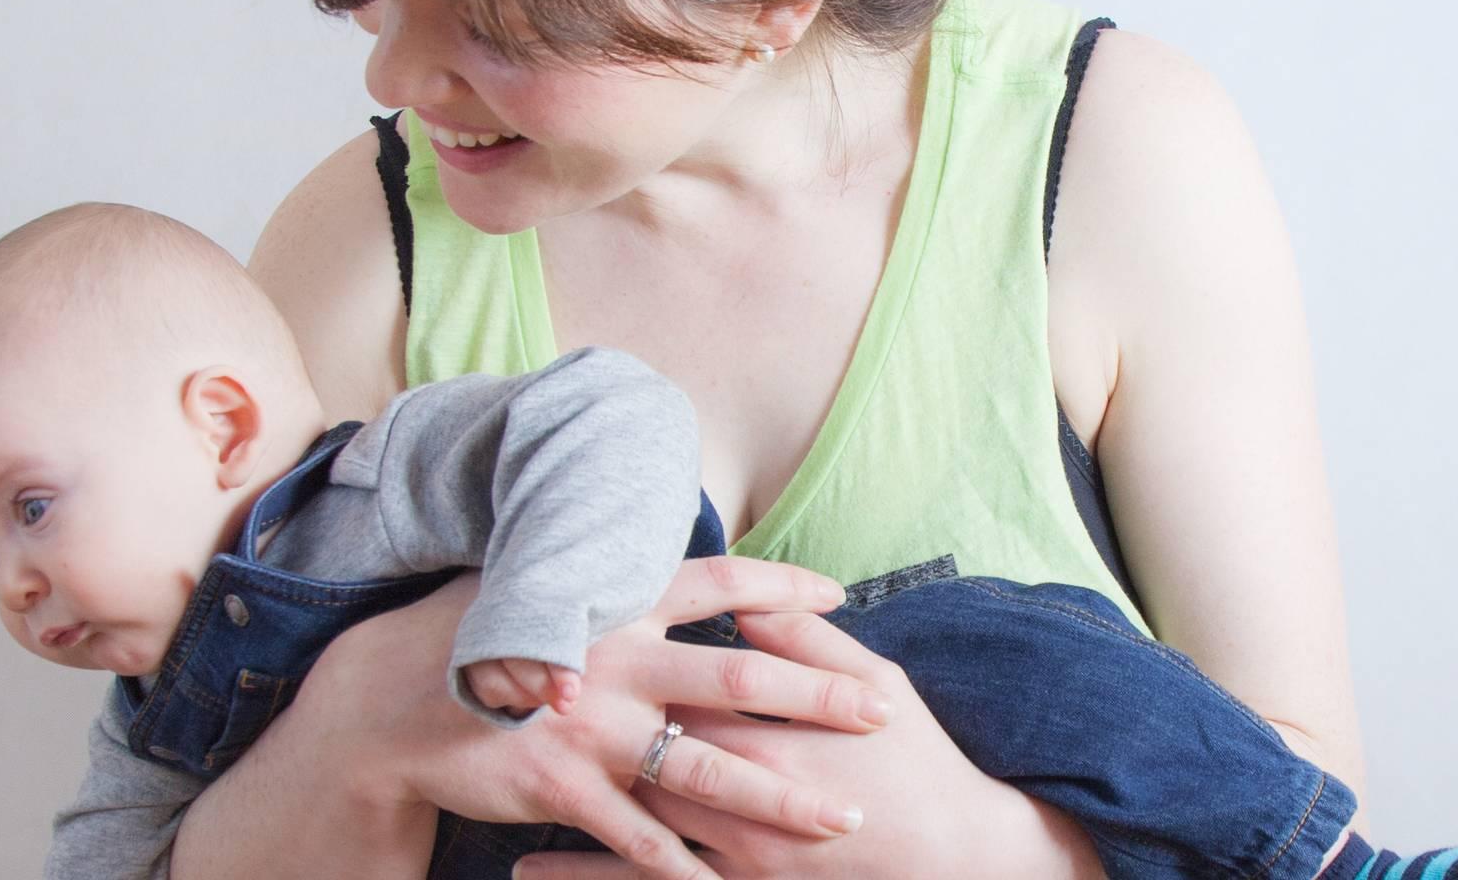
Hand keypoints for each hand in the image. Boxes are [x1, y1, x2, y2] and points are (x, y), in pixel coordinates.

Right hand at [287, 558, 897, 879]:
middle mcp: (615, 656)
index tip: (839, 597)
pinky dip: (687, 868)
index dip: (782, 590)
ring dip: (779, 798)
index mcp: (616, 599)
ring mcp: (590, 725)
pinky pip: (641, 838)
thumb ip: (612, 588)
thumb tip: (666, 569)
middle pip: (739, 678)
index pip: (720, 583)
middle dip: (818, 699)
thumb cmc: (471, 638)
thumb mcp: (544, 592)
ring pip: (708, 768)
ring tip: (840, 821)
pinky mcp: (562, 786)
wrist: (384, 701)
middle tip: (883, 712)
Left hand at [515, 610, 1106, 879]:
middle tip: (520, 707)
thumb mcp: (877, 684)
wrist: (961, 855)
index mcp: (768, 731)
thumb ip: (807, 642)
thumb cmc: (920, 760)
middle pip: (639, 754)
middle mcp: (740, 794)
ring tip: (496, 801)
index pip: (678, 687)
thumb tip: (745, 604)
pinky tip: (535, 871)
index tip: (578, 636)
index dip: (625, 660)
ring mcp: (736, 853)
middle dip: (582, 732)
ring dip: (562, 812)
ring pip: (630, 827)